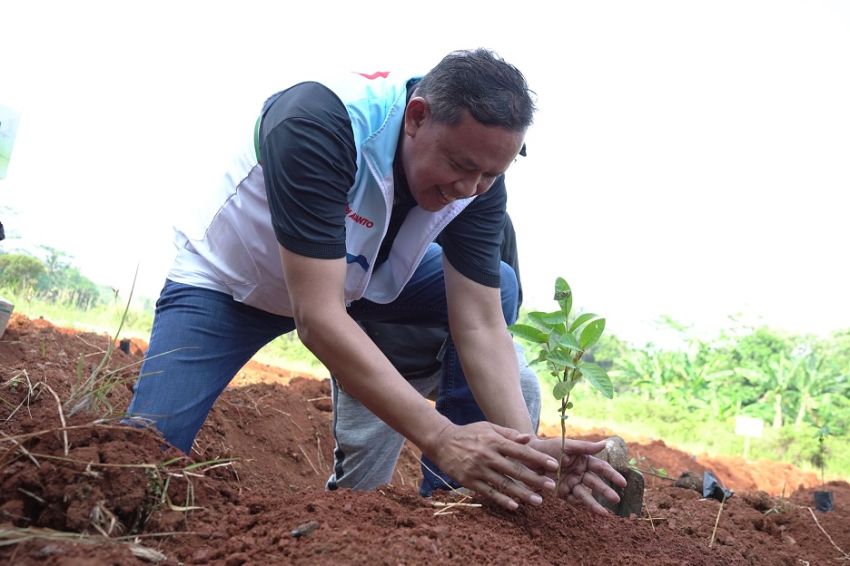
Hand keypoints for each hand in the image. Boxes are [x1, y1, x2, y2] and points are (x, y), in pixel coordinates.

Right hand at [425, 422, 559, 510]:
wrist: (441, 442)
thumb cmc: (469, 433)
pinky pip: (489, 492)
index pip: (521, 451)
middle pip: (516, 470)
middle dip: (535, 479)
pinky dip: (502, 499)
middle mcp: (488, 455)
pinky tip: (514, 506)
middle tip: (551, 487)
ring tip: (538, 501)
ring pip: (504, 484)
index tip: (554, 465)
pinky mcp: (469, 481)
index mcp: (494, 441)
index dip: (538, 458)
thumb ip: (509, 434)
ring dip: (522, 493)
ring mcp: (478, 469)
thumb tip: (528, 439)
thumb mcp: (488, 428)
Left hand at [528, 437, 627, 514]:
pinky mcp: (563, 493)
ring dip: (596, 504)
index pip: (602, 468)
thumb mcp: (567, 445)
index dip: (612, 475)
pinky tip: (591, 511)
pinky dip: (581, 505)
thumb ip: (585, 447)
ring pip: (586, 495)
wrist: (529, 457)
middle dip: (606, 491)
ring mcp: (572, 483)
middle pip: (596, 483)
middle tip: (616, 499)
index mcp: (584, 460)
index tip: (623, 483)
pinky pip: (574, 500)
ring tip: (605, 514)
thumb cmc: (549, 447)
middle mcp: (581, 473)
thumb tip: (606, 443)